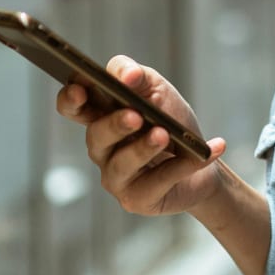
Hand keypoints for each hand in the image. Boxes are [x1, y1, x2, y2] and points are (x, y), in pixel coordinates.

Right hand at [54, 55, 227, 216]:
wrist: (202, 159)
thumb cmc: (171, 120)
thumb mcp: (156, 89)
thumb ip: (136, 75)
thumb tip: (127, 75)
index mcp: (100, 117)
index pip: (73, 107)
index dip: (70, 99)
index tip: (80, 89)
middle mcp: (102, 149)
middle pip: (96, 136)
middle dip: (114, 125)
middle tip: (135, 116)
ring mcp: (116, 177)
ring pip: (122, 163)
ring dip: (144, 148)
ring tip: (165, 135)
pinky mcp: (136, 199)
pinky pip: (157, 181)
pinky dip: (183, 166)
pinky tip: (204, 153)